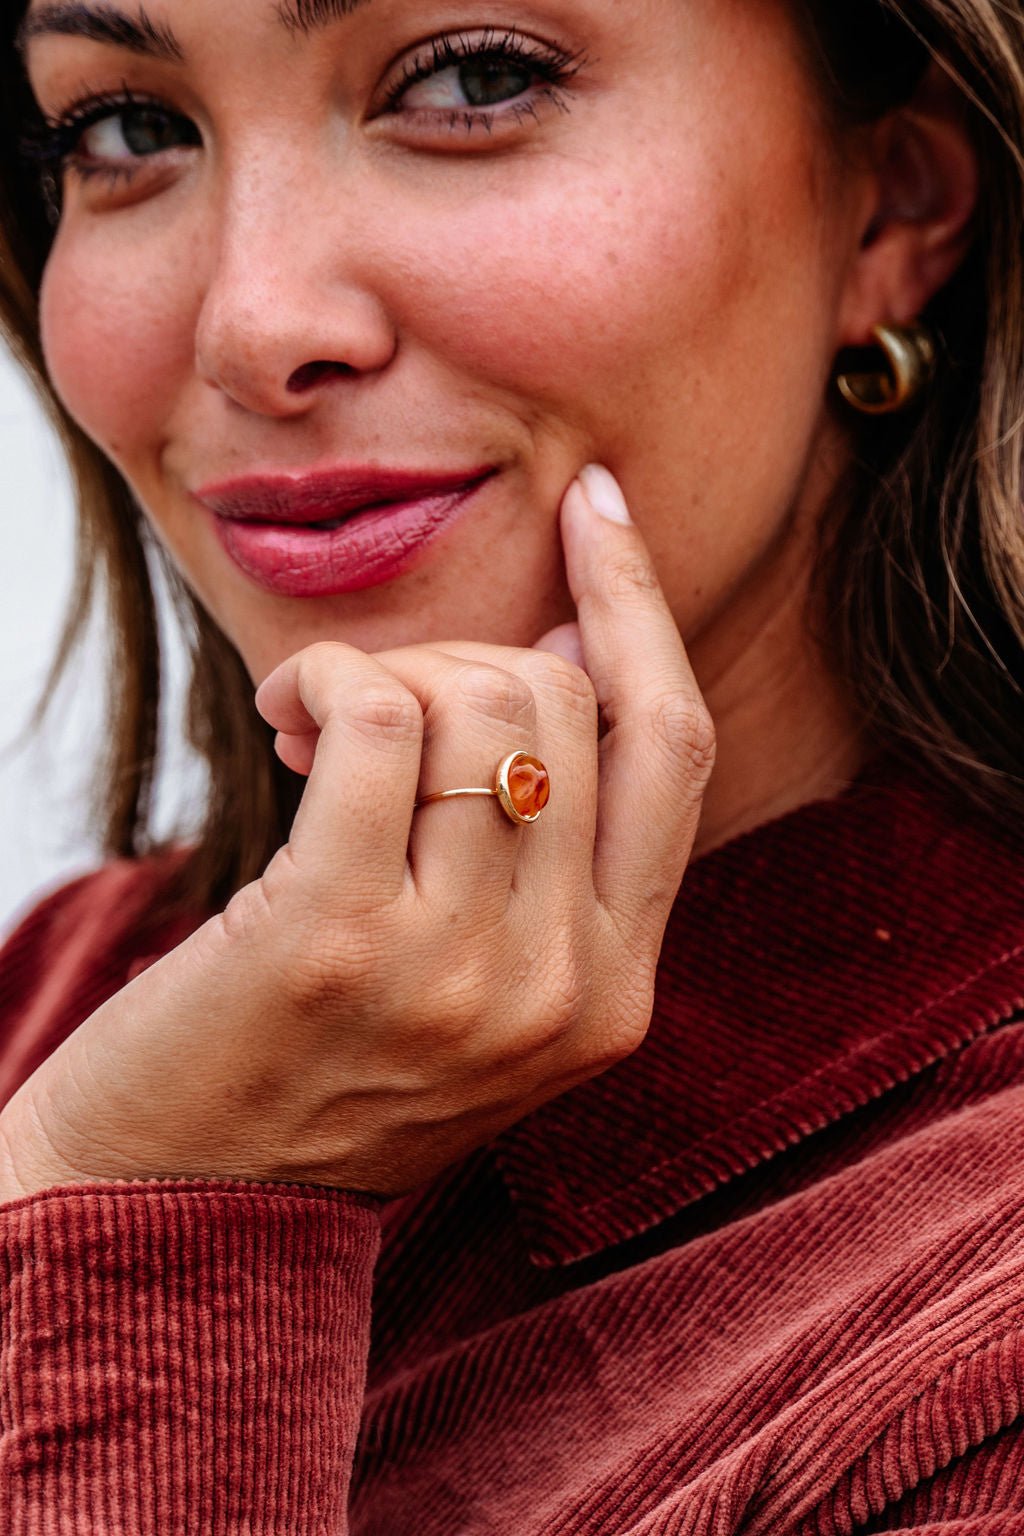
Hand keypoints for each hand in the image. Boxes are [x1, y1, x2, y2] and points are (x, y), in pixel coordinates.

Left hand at [0, 467, 714, 1201]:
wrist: (175, 1198)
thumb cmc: (322, 1066)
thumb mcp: (486, 984)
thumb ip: (554, 852)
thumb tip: (567, 653)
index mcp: (617, 994)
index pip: (676, 749)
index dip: (642, 608)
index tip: (599, 510)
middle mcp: (563, 989)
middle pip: (567, 704)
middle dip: (468, 655)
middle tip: (383, 697)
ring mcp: (461, 972)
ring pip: (480, 701)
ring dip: (384, 669)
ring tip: (317, 722)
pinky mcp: (340, 939)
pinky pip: (378, 717)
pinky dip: (327, 679)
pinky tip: (287, 717)